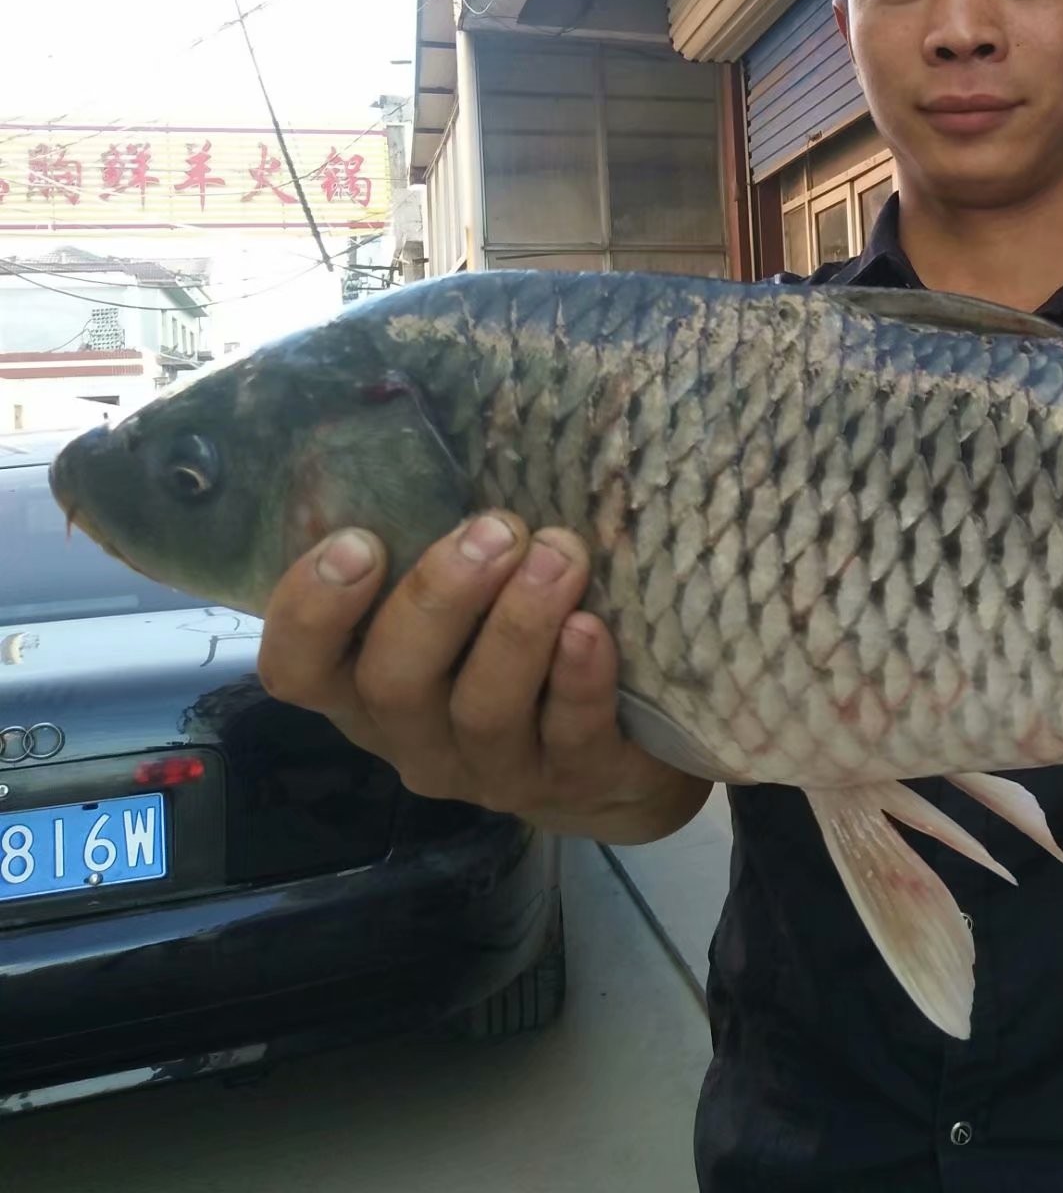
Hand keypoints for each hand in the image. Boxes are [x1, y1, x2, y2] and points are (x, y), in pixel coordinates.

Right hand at [255, 511, 711, 844]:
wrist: (621, 756)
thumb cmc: (521, 650)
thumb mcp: (466, 603)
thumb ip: (436, 546)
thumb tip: (434, 424)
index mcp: (367, 687)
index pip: (298, 669)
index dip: (311, 611)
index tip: (358, 540)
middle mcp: (415, 737)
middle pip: (393, 682)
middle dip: (439, 598)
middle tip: (495, 529)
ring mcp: (493, 770)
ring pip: (483, 709)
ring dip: (518, 624)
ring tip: (558, 555)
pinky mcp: (576, 782)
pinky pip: (568, 735)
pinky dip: (577, 680)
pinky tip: (592, 630)